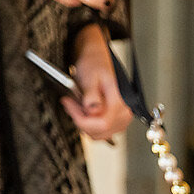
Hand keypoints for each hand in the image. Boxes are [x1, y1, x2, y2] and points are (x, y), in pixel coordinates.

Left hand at [63, 23, 130, 140]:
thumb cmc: (95, 64)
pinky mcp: (116, 121)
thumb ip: (92, 95)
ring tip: (76, 106)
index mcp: (120, 102)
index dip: (82, 120)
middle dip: (81, 121)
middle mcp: (124, 113)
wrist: (98, 59)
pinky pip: (102, 131)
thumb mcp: (90, 76)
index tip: (69, 106)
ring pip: (100, 134)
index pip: (103, 124)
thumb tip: (92, 110)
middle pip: (101, 131)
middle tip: (70, 104)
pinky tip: (83, 111)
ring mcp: (122, 119)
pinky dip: (90, 125)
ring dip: (85, 124)